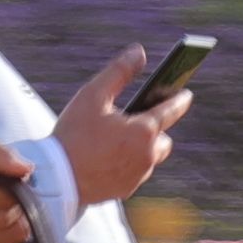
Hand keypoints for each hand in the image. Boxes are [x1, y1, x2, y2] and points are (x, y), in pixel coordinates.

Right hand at [56, 49, 181, 209]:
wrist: (57, 179)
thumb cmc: (74, 135)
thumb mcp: (93, 95)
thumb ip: (118, 71)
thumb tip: (138, 52)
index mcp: (143, 131)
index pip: (170, 111)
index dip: (179, 100)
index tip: (186, 94)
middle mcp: (146, 156)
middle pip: (163, 139)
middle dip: (155, 130)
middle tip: (138, 121)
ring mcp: (138, 176)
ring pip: (150, 158)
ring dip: (142, 148)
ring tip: (120, 139)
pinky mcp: (126, 189)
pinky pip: (135, 172)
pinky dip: (128, 163)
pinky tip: (110, 156)